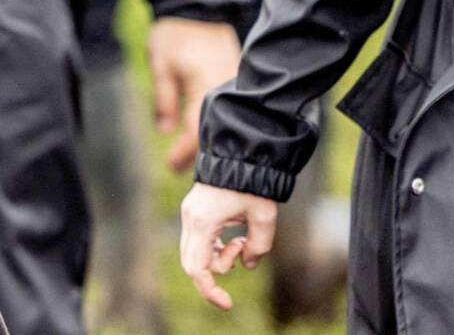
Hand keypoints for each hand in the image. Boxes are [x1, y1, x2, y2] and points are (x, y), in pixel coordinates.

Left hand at [147, 15, 240, 171]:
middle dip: (199, 152)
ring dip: (211, 139)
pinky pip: (232, 109)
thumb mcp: (162, 65)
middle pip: (217, 131)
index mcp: (208, 88)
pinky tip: (212, 133)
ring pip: (226, 121)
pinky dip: (220, 123)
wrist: (200, 8)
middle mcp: (227, 90)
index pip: (198, 130)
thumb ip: (164, 98)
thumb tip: (164, 130)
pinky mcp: (239, 80)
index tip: (171, 165)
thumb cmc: (177, 34)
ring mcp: (236, 85)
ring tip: (194, 156)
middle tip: (179, 167)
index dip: (185, 151)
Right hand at [178, 182, 278, 310]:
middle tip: (243, 254)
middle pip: (193, 263)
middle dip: (218, 269)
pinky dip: (217, 247)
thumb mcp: (264, 217)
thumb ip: (258, 247)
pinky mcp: (194, 211)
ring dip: (220, 256)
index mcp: (203, 222)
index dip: (209, 291)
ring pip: (196, 253)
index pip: (196, 269)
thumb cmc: (253, 181)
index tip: (227, 302)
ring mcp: (189, 214)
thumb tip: (247, 264)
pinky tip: (235, 237)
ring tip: (242, 240)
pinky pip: (200, 241)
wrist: (241, 151)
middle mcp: (190, 219)